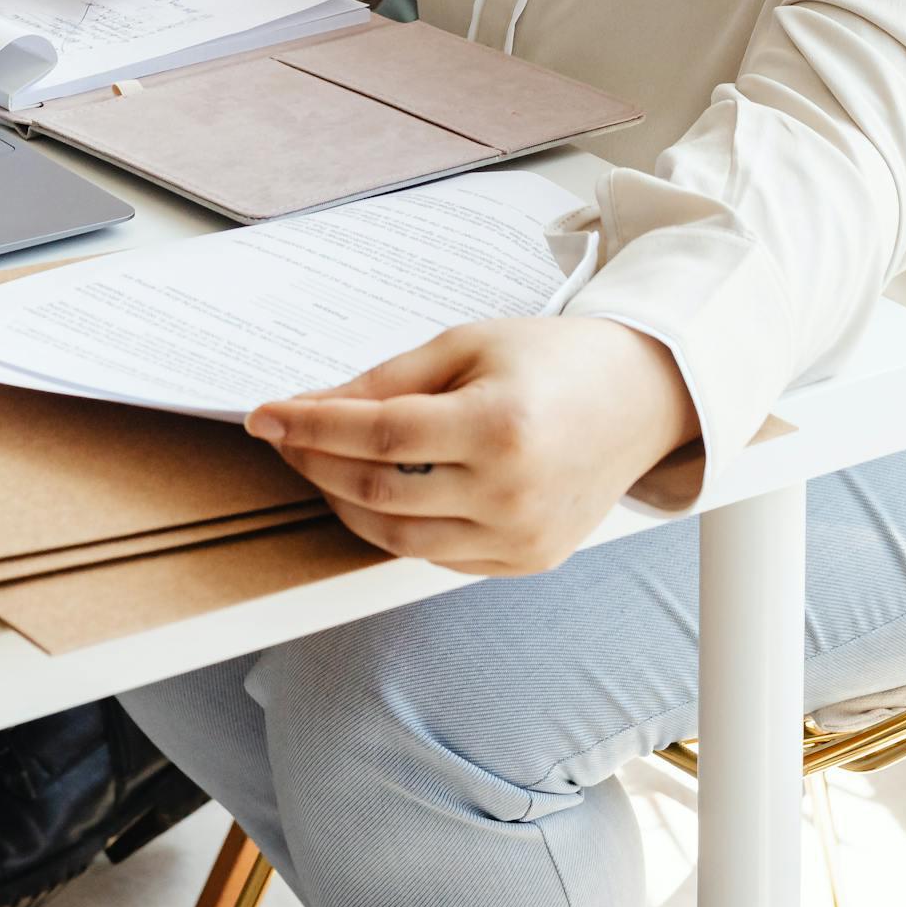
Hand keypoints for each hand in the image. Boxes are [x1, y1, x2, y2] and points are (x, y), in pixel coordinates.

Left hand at [245, 318, 697, 575]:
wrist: (640, 397)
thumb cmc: (552, 359)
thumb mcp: (467, 344)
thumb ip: (386, 381)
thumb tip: (312, 408)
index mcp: (499, 427)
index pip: (377, 437)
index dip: (311, 427)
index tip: (265, 417)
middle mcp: (511, 493)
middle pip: (378, 492)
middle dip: (315, 465)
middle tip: (285, 438)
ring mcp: (520, 537)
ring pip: (397, 539)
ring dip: (343, 503)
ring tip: (321, 466)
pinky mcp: (526, 562)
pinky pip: (436, 556)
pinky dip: (395, 525)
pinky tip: (377, 492)